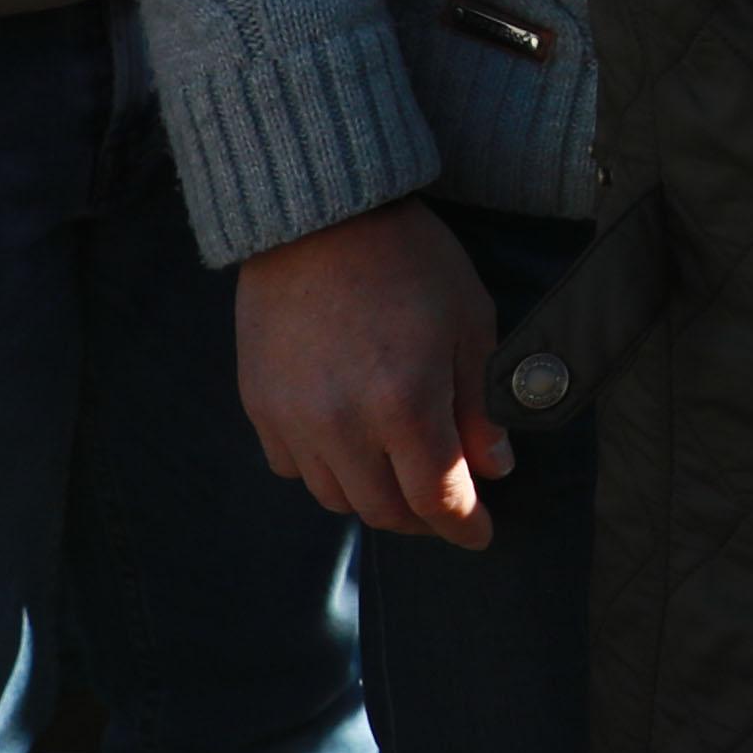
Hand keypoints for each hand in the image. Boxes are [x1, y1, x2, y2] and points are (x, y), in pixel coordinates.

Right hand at [236, 198, 505, 547]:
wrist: (320, 218)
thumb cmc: (411, 260)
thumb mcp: (471, 323)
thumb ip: (480, 404)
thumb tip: (494, 468)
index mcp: (404, 405)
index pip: (438, 498)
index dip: (465, 525)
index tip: (482, 534)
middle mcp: (341, 426)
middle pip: (384, 510)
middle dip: (423, 518)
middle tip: (447, 507)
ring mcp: (293, 420)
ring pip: (336, 497)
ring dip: (374, 497)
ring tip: (401, 476)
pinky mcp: (258, 407)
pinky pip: (293, 467)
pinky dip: (326, 470)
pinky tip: (350, 446)